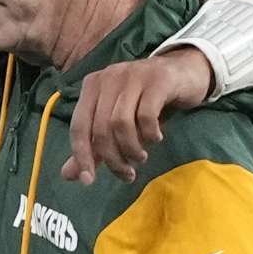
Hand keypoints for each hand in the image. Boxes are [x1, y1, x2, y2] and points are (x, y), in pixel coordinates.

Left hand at [62, 47, 211, 184]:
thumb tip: (68, 175)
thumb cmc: (147, 100)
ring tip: (140, 157)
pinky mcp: (158, 80)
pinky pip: (147, 114)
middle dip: (112, 158)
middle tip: (127, 173)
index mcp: (92, 86)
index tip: (89, 181)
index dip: (81, 155)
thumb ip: (94, 146)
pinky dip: (150, 134)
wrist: (184, 72)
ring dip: (131, 149)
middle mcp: (109, 78)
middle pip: (100, 128)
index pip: (78, 125)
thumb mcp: (118, 121)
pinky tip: (156, 138)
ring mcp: (133, 76)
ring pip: (121, 123)